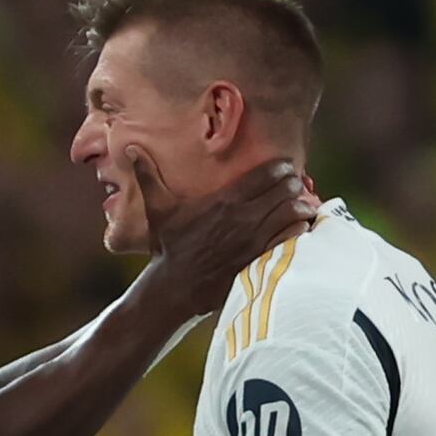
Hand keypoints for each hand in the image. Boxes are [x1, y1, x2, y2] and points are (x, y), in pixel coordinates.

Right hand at [131, 147, 316, 318]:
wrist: (174, 288)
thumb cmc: (168, 246)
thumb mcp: (157, 209)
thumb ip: (148, 176)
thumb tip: (130, 148)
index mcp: (224, 200)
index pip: (267, 174)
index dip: (282, 167)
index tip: (286, 167)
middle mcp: (243, 217)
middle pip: (286, 190)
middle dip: (295, 184)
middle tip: (297, 185)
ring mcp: (253, 240)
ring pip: (293, 213)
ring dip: (303, 206)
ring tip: (305, 204)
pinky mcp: (258, 260)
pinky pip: (291, 240)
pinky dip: (300, 231)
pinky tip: (302, 227)